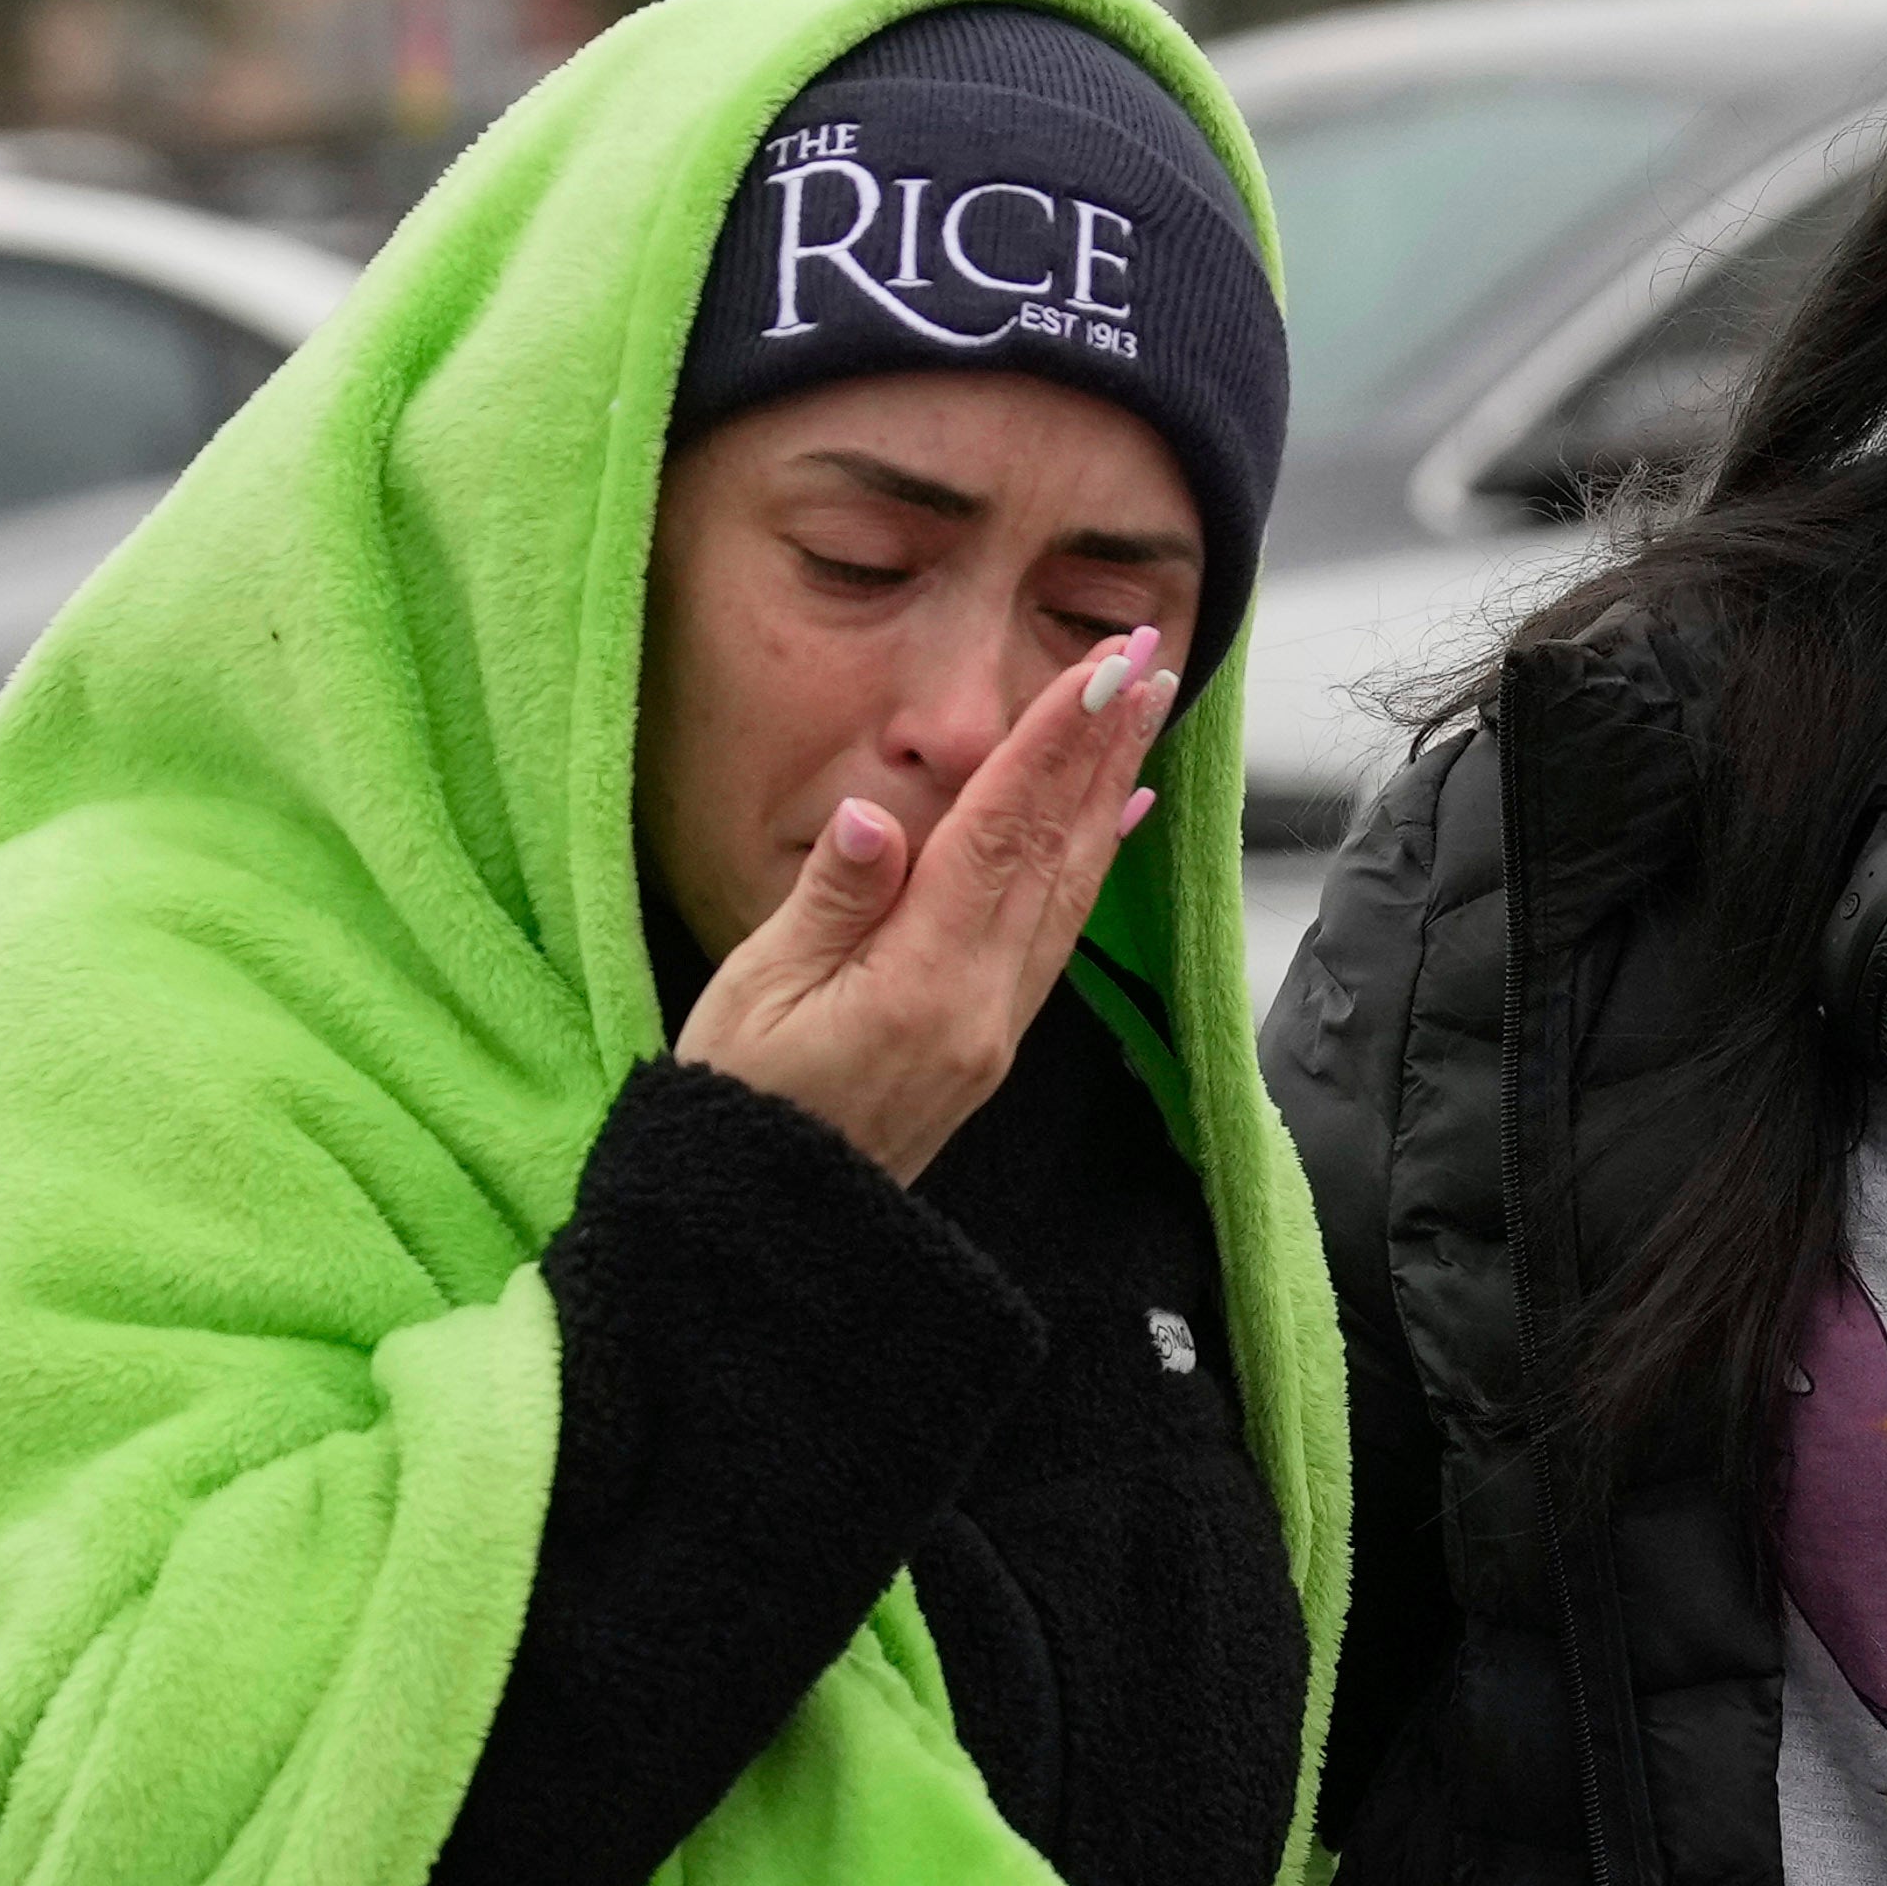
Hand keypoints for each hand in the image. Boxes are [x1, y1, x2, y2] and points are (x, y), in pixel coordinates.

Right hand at [674, 627, 1177, 1186]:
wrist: (764, 1227)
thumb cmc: (738, 1104)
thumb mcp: (755, 994)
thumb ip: (828, 901)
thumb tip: (878, 814)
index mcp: (924, 985)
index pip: (1000, 838)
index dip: (1051, 746)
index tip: (1098, 670)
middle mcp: (986, 1005)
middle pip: (1055, 851)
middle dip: (1102, 747)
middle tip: (1147, 658)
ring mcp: (999, 1026)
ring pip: (1071, 886)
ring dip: (1109, 790)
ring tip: (1144, 713)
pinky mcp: (994, 1039)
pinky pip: (1059, 931)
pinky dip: (1094, 862)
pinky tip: (1118, 818)